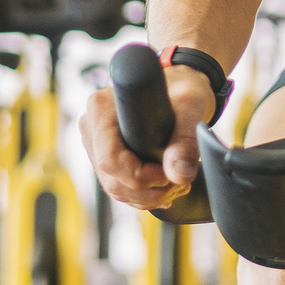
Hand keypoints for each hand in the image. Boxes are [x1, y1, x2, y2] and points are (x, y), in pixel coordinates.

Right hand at [79, 64, 216, 210]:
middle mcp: (92, 127)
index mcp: (102, 108)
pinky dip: (145, 195)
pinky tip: (167, 185)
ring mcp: (97, 144)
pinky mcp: (107, 156)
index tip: (170, 173)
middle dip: (149, 191)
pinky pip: (120, 189)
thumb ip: (186, 140)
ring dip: (150, 196)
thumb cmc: (184, 87)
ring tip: (178, 183)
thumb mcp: (191, 106)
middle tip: (181, 182)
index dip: (141, 177)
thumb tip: (178, 174)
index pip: (110, 160)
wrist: (182, 87)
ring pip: (115, 189)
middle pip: (112, 180)